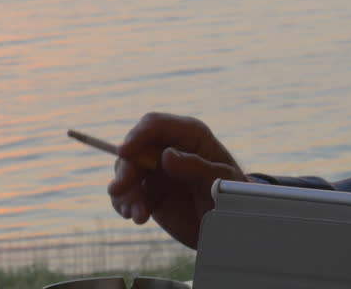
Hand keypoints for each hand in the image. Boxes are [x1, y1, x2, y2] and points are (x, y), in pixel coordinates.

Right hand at [106, 112, 247, 248]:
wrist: (230, 225)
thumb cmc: (231, 195)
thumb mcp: (219, 181)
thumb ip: (196, 167)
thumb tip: (167, 155)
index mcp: (188, 134)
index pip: (155, 125)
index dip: (137, 135)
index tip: (124, 152)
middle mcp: (168, 147)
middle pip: (135, 150)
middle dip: (125, 170)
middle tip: (119, 190)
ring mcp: (156, 170)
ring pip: (126, 172)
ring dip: (125, 193)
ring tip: (138, 215)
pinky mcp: (149, 192)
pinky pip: (127, 193)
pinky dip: (125, 204)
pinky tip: (136, 217)